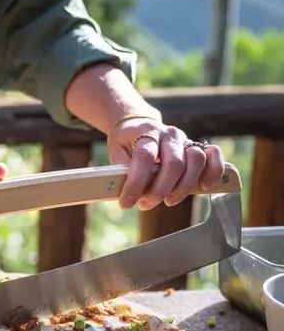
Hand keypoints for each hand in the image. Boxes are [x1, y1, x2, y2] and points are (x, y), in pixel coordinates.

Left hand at [107, 118, 224, 209]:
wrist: (138, 126)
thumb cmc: (126, 144)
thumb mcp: (116, 153)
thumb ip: (121, 170)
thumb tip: (126, 192)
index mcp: (146, 133)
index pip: (145, 157)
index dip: (136, 183)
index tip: (126, 203)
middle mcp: (169, 135)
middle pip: (174, 163)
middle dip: (160, 190)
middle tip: (145, 204)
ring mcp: (185, 140)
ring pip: (196, 161)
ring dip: (183, 187)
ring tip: (168, 201)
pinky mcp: (197, 147)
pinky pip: (214, 156)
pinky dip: (214, 171)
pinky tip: (203, 187)